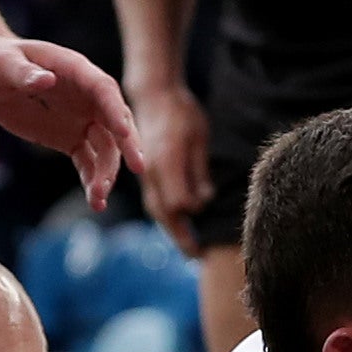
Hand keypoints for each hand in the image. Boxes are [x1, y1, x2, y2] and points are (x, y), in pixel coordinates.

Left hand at [0, 34, 133, 210]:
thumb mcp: (0, 65)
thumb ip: (23, 74)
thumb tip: (47, 80)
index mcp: (74, 70)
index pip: (103, 89)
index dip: (114, 109)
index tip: (125, 132)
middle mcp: (86, 96)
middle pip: (115, 121)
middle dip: (127, 144)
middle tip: (139, 167)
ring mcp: (81, 118)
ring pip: (105, 147)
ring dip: (107, 172)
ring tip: (99, 199)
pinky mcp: (71, 138)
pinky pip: (88, 161)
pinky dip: (92, 180)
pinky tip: (95, 202)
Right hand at [132, 81, 212, 242]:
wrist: (154, 94)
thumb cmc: (182, 112)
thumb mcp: (197, 137)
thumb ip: (198, 170)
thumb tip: (202, 201)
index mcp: (165, 161)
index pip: (177, 202)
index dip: (191, 217)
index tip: (205, 224)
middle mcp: (151, 172)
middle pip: (164, 212)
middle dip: (179, 236)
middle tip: (197, 256)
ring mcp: (146, 173)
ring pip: (156, 209)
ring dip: (172, 230)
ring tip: (189, 247)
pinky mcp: (146, 173)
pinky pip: (154, 201)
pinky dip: (166, 217)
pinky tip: (178, 224)